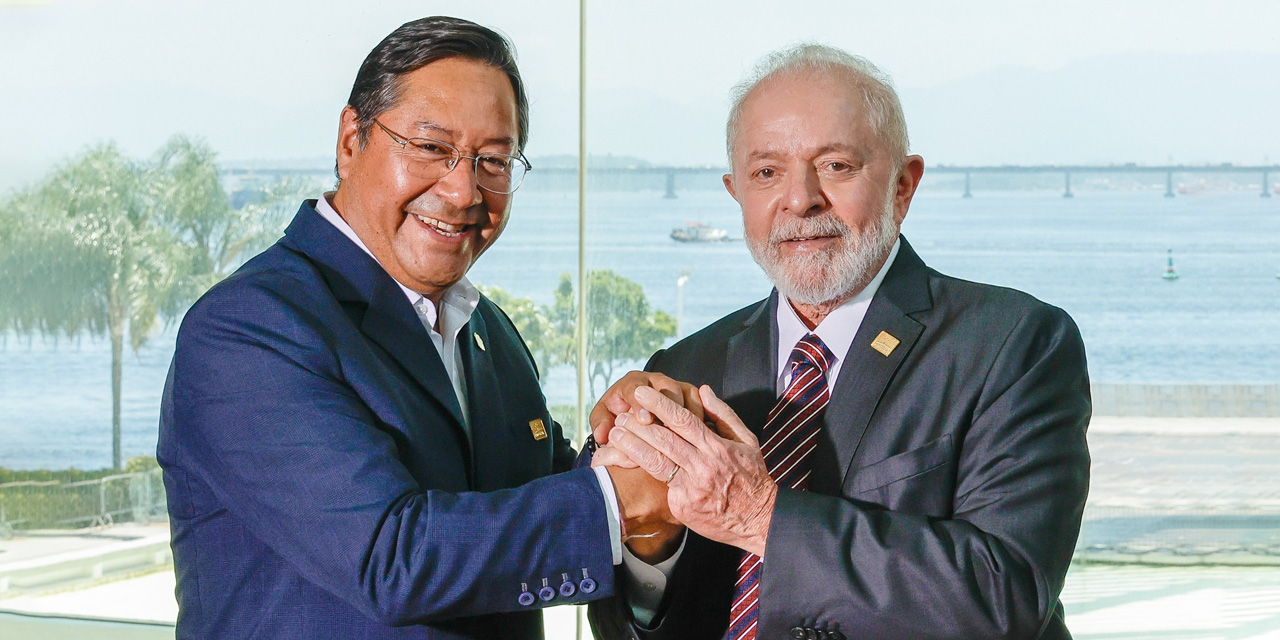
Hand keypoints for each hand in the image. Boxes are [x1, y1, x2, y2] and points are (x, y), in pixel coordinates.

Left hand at [590, 371, 703, 445]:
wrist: (638, 412)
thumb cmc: (619, 416)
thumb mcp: (605, 419)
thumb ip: (601, 425)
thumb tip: (602, 434)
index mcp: (632, 383)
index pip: (636, 388)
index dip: (640, 404)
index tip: (643, 420)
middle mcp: (656, 380)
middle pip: (668, 388)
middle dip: (669, 410)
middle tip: (668, 430)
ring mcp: (676, 386)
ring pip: (687, 396)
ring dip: (687, 416)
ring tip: (685, 436)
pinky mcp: (691, 396)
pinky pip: (700, 404)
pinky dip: (700, 419)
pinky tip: (698, 437)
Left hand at [609, 385, 775, 556]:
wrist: (758, 520)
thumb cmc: (752, 477)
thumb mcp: (747, 441)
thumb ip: (723, 414)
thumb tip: (702, 390)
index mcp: (716, 447)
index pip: (682, 419)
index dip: (659, 404)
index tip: (641, 393)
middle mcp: (702, 465)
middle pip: (663, 439)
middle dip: (638, 424)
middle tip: (621, 413)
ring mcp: (690, 487)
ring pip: (655, 461)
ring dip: (632, 446)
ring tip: (615, 434)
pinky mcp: (682, 506)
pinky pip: (661, 485)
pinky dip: (644, 473)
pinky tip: (626, 463)